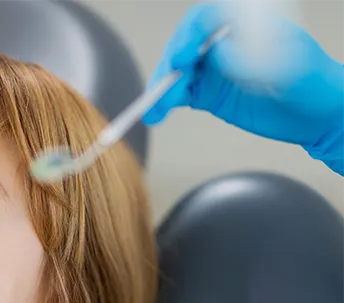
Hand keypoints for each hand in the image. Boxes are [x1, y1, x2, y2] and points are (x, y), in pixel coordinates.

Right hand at [145, 2, 343, 171]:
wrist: (319, 115)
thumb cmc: (312, 81)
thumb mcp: (287, 64)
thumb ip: (252, 57)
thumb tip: (216, 53)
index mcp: (245, 24)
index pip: (206, 18)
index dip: (189, 34)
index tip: (184, 56)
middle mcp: (224, 42)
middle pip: (184, 45)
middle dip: (170, 66)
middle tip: (164, 86)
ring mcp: (213, 68)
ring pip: (177, 72)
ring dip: (161, 89)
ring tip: (153, 109)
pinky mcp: (208, 94)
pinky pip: (179, 94)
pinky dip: (165, 104)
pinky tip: (156, 114)